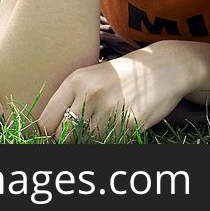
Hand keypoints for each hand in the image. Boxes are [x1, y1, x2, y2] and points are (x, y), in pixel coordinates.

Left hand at [37, 46, 190, 142]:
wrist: (164, 67)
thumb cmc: (122, 75)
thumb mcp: (91, 77)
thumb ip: (69, 99)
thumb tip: (46, 132)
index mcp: (76, 80)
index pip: (46, 122)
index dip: (45, 136)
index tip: (51, 139)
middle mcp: (90, 94)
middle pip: (63, 137)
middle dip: (68, 141)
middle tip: (79, 135)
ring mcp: (110, 109)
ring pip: (86, 143)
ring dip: (92, 141)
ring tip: (103, 126)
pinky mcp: (129, 122)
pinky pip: (109, 143)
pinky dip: (111, 140)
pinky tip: (119, 125)